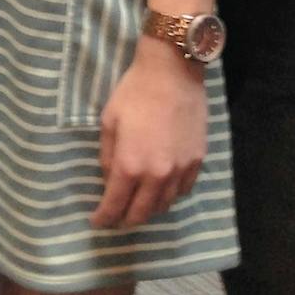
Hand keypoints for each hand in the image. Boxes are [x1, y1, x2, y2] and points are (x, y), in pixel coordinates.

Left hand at [92, 40, 207, 228]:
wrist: (173, 72)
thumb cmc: (134, 92)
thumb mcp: (109, 122)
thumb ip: (108, 157)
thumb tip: (110, 180)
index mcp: (130, 165)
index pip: (115, 205)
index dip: (104, 218)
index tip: (97, 222)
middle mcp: (157, 175)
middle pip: (141, 213)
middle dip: (125, 220)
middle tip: (116, 219)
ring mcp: (180, 170)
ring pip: (164, 205)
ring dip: (148, 210)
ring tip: (138, 206)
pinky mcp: (197, 161)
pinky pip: (182, 190)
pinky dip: (169, 196)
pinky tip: (162, 190)